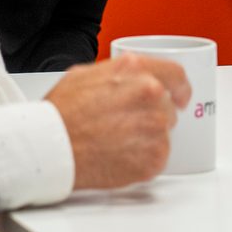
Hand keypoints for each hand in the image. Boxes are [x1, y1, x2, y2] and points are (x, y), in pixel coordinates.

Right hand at [44, 54, 189, 189]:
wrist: (51, 147)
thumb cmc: (62, 113)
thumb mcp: (85, 74)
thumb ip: (119, 73)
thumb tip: (131, 78)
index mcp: (136, 70)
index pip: (176, 75)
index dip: (179, 88)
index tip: (179, 98)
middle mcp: (150, 94)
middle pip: (168, 108)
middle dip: (150, 116)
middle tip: (124, 126)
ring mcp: (155, 128)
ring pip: (163, 134)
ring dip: (146, 139)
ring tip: (116, 142)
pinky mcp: (153, 158)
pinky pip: (157, 158)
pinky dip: (142, 160)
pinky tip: (118, 156)